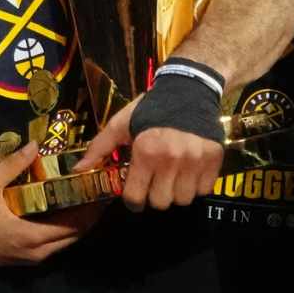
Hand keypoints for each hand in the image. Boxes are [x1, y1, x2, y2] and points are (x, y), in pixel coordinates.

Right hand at [0, 145, 106, 264]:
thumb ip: (13, 165)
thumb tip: (35, 145)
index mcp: (30, 236)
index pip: (73, 227)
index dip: (90, 210)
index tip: (99, 191)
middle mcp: (37, 252)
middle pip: (75, 236)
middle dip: (89, 215)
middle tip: (96, 192)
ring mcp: (33, 258)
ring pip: (66, 242)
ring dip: (78, 223)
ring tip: (85, 199)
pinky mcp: (28, 258)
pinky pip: (55, 244)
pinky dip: (64, 229)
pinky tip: (65, 211)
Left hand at [75, 97, 223, 210]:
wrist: (190, 90)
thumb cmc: (151, 108)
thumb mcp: (121, 123)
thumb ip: (100, 148)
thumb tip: (78, 169)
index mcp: (146, 151)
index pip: (136, 197)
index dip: (132, 201)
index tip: (134, 197)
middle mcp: (171, 160)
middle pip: (161, 202)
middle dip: (154, 196)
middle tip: (153, 183)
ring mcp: (195, 161)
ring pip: (183, 199)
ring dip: (175, 192)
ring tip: (171, 176)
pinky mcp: (214, 161)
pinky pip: (204, 190)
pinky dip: (195, 186)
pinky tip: (188, 172)